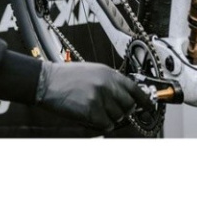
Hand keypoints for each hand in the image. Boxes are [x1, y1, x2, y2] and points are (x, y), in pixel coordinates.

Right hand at [34, 60, 153, 131]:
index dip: (144, 100)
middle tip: (111, 110)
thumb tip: (127, 96)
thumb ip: (110, 82)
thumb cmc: (67, 77)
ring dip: (109, 117)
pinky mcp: (91, 111)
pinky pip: (106, 124)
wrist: (47, 81)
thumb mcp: (93, 72)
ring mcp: (99, 97)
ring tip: (94, 109)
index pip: (135, 88)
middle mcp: (107, 84)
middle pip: (128, 105)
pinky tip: (90, 116)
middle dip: (123, 110)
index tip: (149, 107)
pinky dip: (100, 124)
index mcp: (109, 73)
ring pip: (118, 116)